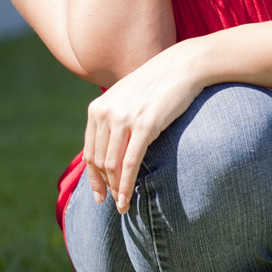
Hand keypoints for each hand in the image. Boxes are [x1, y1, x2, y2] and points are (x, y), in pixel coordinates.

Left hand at [83, 40, 206, 212]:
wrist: (181, 67)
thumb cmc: (157, 84)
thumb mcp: (126, 98)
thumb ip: (113, 118)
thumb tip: (110, 147)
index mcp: (98, 108)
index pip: (90, 151)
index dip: (92, 177)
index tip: (98, 194)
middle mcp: (106, 113)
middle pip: (99, 161)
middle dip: (104, 186)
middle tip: (111, 203)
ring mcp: (124, 119)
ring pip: (112, 165)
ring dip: (116, 190)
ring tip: (122, 204)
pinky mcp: (144, 126)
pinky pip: (130, 164)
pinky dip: (126, 186)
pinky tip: (127, 199)